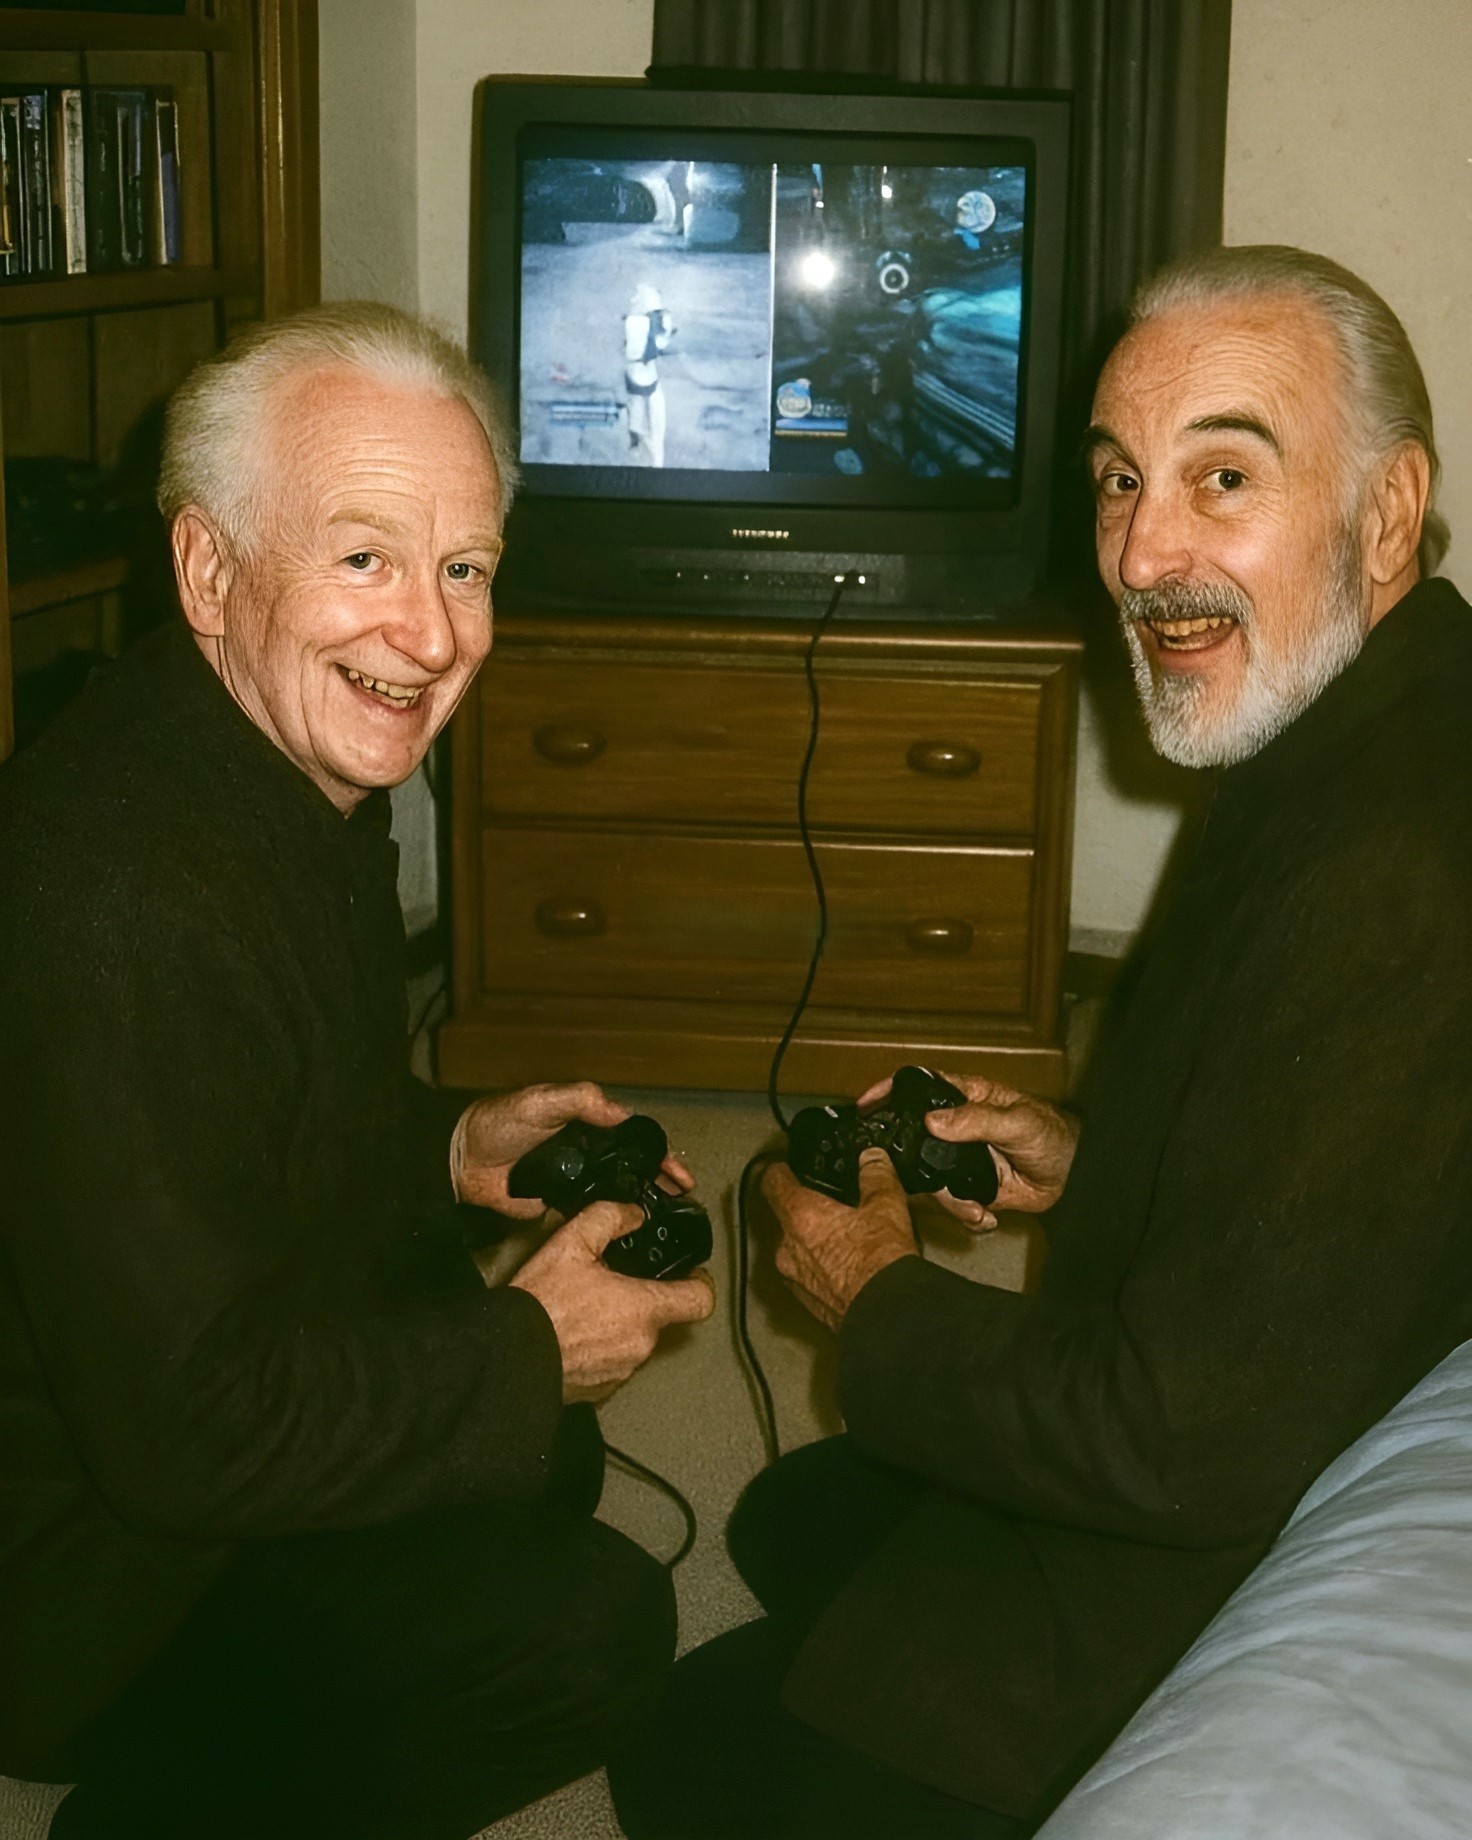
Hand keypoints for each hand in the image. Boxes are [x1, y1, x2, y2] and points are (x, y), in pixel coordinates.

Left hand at [452, 1082, 693, 1215]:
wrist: (463, 1162)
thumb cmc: (500, 1123)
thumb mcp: (542, 1101)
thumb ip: (581, 1100)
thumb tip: (622, 1113)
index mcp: (586, 1121)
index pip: (632, 1136)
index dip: (659, 1152)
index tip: (679, 1172)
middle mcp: (587, 1149)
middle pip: (633, 1165)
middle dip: (660, 1180)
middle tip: (683, 1197)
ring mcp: (576, 1178)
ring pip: (618, 1189)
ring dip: (643, 1200)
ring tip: (668, 1216)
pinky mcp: (560, 1203)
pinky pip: (592, 1211)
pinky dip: (614, 1218)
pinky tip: (634, 1229)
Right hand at [510, 1201, 714, 1402]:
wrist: (506, 1360)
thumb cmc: (540, 1305)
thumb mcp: (571, 1243)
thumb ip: (609, 1217)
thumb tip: (633, 1213)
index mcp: (644, 1308)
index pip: (701, 1300)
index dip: (699, 1282)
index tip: (688, 1274)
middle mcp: (641, 1345)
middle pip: (659, 1317)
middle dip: (640, 1300)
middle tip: (609, 1283)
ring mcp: (622, 1371)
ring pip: (634, 1340)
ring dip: (618, 1325)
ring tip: (583, 1309)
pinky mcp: (600, 1391)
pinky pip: (612, 1364)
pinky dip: (599, 1349)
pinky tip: (572, 1336)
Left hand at [761, 1149, 916, 1331]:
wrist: (886, 1316)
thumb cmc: (879, 1263)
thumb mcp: (886, 1206)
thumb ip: (875, 1175)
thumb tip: (872, 1159)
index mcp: (800, 1215)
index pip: (772, 1181)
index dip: (780, 1170)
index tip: (787, 1167)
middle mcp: (788, 1248)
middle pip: (785, 1218)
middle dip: (807, 1213)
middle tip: (833, 1208)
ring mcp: (794, 1279)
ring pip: (796, 1251)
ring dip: (813, 1245)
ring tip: (847, 1243)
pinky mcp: (807, 1304)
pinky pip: (807, 1278)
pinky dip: (822, 1272)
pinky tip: (849, 1271)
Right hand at [858, 1071, 1078, 1226]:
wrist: (1076, 1176)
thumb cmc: (1053, 1135)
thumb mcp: (1016, 1121)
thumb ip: (975, 1120)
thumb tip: (933, 1120)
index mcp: (967, 1099)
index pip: (920, 1088)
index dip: (890, 1092)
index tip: (865, 1104)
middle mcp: (959, 1129)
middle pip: (916, 1141)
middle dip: (911, 1164)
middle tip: (909, 1178)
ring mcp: (963, 1160)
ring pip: (931, 1179)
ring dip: (948, 1200)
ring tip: (975, 1208)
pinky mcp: (973, 1188)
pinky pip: (953, 1203)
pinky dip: (966, 1215)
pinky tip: (986, 1216)